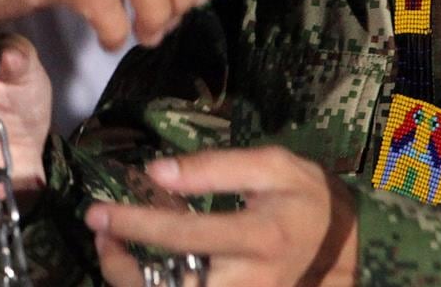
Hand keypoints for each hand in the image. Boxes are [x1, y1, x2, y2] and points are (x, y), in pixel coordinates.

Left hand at [85, 148, 359, 286]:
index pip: (188, 236)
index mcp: (261, 237)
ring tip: (107, 243)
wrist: (343, 247)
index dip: (138, 224)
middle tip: (97, 229)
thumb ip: (216, 166)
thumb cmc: (305, 198)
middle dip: (122, 268)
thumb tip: (157, 172)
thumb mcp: (274, 166)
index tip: (100, 211)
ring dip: (129, 278)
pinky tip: (129, 260)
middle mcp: (249, 281)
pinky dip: (146, 284)